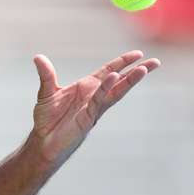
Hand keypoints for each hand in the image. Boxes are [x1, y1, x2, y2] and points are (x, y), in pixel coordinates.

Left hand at [31, 50, 159, 163]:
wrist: (43, 140)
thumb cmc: (47, 118)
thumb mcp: (46, 92)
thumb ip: (46, 74)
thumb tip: (38, 57)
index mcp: (87, 87)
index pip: (108, 71)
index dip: (122, 62)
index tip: (138, 54)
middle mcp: (94, 96)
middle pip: (120, 80)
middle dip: (137, 71)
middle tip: (156, 62)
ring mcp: (94, 107)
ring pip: (116, 91)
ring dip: (130, 80)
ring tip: (145, 69)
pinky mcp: (89, 117)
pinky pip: (100, 100)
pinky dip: (106, 88)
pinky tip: (115, 78)